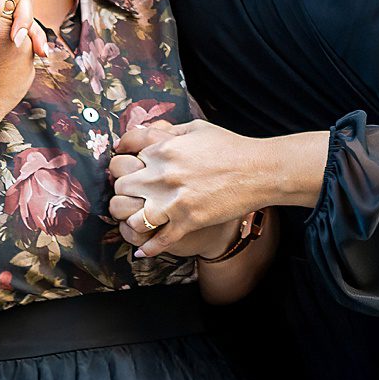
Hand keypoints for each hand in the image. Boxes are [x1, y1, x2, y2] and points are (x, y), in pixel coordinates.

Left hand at [107, 120, 264, 258]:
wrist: (258, 171)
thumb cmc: (231, 147)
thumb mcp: (198, 128)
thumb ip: (169, 131)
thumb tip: (147, 134)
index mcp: (164, 147)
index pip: (123, 152)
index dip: (121, 157)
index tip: (123, 163)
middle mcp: (163, 174)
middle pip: (120, 185)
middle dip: (123, 189)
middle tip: (131, 192)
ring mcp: (173, 200)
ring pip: (130, 216)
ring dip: (130, 218)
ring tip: (137, 218)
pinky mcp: (186, 221)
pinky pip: (157, 241)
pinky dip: (149, 249)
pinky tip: (144, 250)